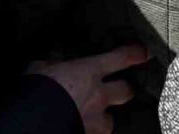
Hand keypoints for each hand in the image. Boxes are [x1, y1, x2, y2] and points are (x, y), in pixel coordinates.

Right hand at [29, 45, 148, 133]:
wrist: (33, 121)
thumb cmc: (36, 89)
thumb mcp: (39, 68)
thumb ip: (50, 65)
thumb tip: (49, 65)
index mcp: (88, 71)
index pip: (120, 58)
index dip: (135, 54)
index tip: (145, 52)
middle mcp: (98, 95)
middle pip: (126, 91)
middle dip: (124, 90)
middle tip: (120, 89)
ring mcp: (95, 120)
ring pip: (111, 120)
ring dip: (104, 119)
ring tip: (93, 118)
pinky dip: (90, 131)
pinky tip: (80, 127)